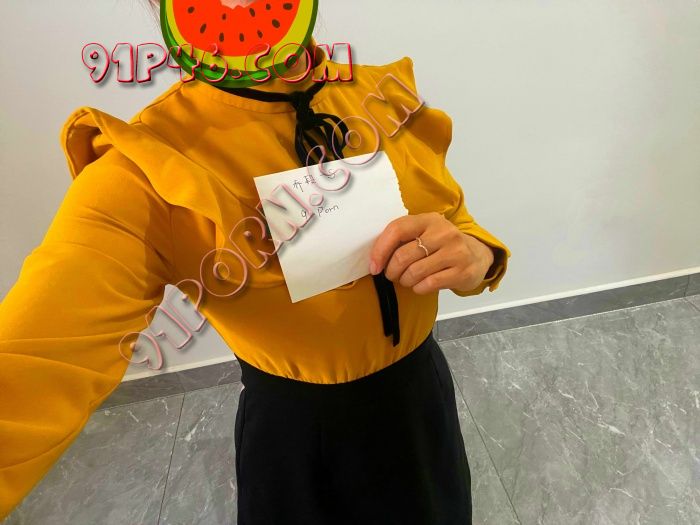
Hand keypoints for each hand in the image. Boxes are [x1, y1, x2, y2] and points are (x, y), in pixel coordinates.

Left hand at [369, 212, 494, 294]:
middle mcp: (443, 232)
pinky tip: (420, 285)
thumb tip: (375, 259)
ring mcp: (455, 252)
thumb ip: (403, 239)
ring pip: (414, 272)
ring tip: (407, 280)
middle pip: (403, 256)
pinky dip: (418, 288)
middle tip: (393, 275)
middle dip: (391, 271)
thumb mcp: (425, 233)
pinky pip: (428, 284)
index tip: (374, 267)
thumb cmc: (441, 246)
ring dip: (405, 281)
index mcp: (428, 219)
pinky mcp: (462, 271)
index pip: (396, 230)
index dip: (380, 250)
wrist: (477, 256)